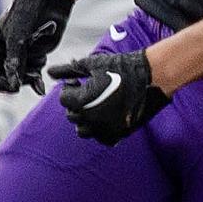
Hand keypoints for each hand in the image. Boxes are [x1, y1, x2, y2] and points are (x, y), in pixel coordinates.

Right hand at [0, 0, 73, 95]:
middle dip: (8, 83)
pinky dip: (36, 79)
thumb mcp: (17, 37)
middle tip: (16, 88)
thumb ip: (14, 61)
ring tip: (34, 78)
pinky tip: (40, 85)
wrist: (51, 0)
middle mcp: (6, 51)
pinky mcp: (36, 56)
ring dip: (25, 81)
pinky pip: (33, 73)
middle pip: (1, 76)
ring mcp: (21, 55)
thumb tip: (13, 84)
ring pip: (19, 77)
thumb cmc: (28, 12)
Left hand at [52, 51, 169, 145]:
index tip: (77, 81)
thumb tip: (51, 72)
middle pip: (72, 115)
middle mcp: (91, 118)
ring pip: (83, 130)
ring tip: (94, 105)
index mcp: (82, 101)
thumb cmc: (123, 68)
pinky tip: (106, 115)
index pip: (63, 99)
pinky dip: (100, 129)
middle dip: (76, 102)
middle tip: (87, 91)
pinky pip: (101, 137)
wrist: (152, 75)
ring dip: (85, 118)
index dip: (69, 88)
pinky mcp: (119, 133)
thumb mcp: (92, 64)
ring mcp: (105, 128)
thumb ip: (68, 70)